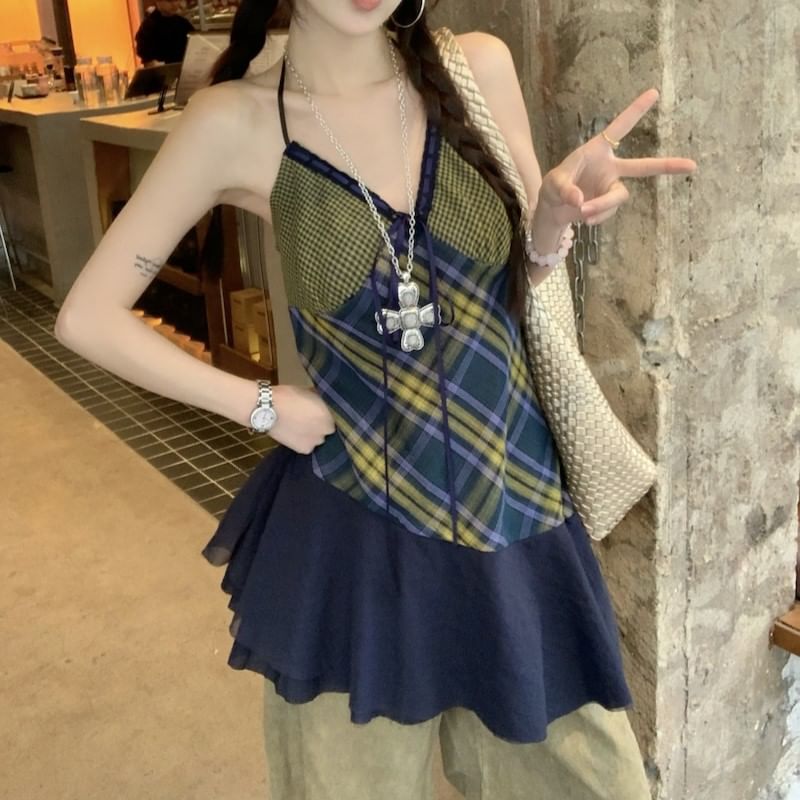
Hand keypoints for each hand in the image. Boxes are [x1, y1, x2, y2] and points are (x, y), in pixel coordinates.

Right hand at [269, 384, 335, 454]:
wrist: (267, 409)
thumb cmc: (288, 396)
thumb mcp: (309, 392)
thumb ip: (320, 401)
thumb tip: (323, 403)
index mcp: (329, 414)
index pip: (336, 417)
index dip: (327, 414)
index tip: (320, 412)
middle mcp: (326, 430)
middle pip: (328, 429)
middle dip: (321, 425)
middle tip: (310, 419)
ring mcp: (316, 441)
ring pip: (318, 439)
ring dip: (313, 434)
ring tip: (301, 428)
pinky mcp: (304, 450)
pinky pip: (309, 446)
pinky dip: (304, 442)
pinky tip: (296, 435)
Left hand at [536, 89, 696, 226]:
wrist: (553, 209)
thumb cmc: (554, 187)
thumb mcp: (553, 184)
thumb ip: (565, 190)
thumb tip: (581, 202)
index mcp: (598, 150)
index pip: (619, 128)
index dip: (635, 111)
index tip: (654, 92)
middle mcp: (611, 167)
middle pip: (643, 166)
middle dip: (667, 166)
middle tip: (692, 166)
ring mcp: (612, 186)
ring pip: (619, 196)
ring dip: (602, 205)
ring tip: (583, 211)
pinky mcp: (609, 204)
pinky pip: (609, 211)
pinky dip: (597, 216)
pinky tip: (584, 218)